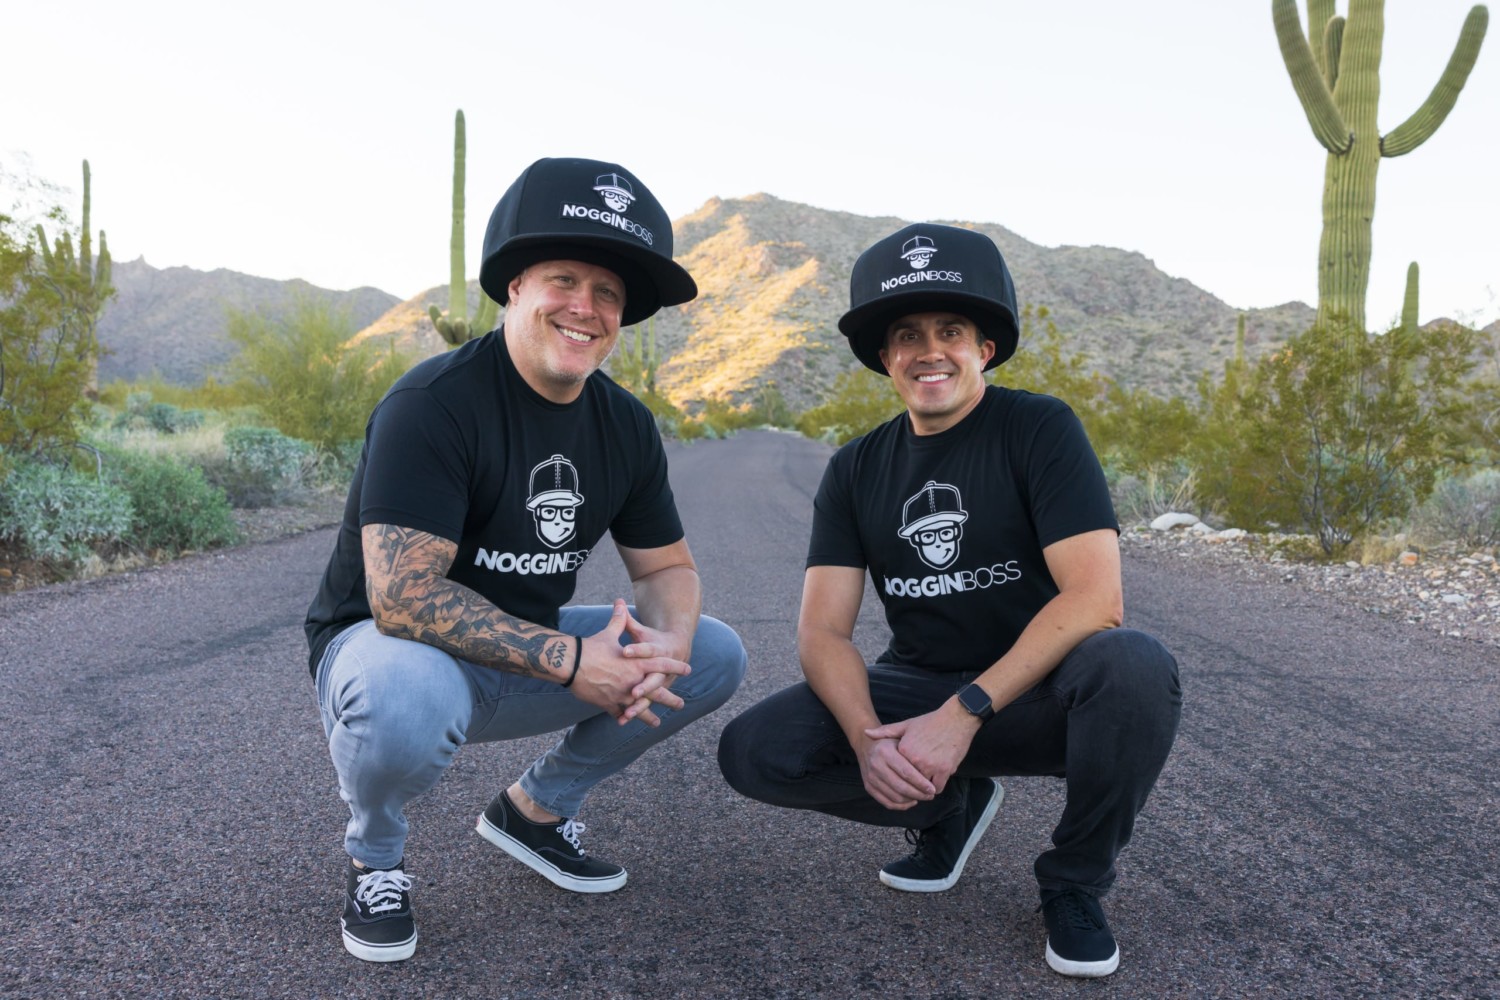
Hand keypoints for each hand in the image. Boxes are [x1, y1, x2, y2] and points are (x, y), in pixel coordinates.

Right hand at [572, 600, 691, 727]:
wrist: (571, 664)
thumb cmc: (591, 647)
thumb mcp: (608, 633)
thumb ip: (619, 620)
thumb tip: (620, 602)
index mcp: (636, 664)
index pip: (662, 665)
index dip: (675, 667)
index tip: (688, 670)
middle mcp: (633, 681)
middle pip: (656, 693)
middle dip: (670, 699)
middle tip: (681, 705)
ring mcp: (621, 695)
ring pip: (640, 708)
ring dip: (649, 717)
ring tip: (657, 723)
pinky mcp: (608, 703)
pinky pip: (619, 712)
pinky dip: (623, 717)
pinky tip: (627, 722)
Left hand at [616, 607, 693, 724]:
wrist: (679, 651)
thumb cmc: (656, 641)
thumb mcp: (642, 632)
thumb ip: (627, 619)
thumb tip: (617, 601)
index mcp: (659, 651)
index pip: (647, 650)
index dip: (637, 650)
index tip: (625, 651)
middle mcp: (661, 669)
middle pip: (654, 679)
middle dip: (644, 686)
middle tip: (634, 692)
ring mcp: (659, 683)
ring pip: (650, 696)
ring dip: (640, 705)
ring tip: (628, 713)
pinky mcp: (654, 692)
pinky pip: (645, 705)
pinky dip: (634, 713)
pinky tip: (621, 720)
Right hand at [856, 733, 936, 810]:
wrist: (866, 745)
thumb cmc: (890, 742)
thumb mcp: (900, 738)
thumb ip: (913, 751)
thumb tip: (930, 769)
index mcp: (885, 752)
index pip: (906, 773)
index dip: (921, 783)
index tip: (932, 788)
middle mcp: (876, 765)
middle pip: (901, 787)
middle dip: (919, 794)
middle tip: (930, 795)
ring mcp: (871, 778)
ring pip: (895, 797)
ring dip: (912, 800)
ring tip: (923, 797)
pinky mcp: (869, 788)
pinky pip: (887, 803)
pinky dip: (902, 805)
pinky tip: (912, 800)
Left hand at [864, 701, 979, 797]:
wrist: (957, 719)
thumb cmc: (931, 722)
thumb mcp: (907, 724)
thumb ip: (886, 732)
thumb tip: (866, 733)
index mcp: (904, 750)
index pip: (896, 772)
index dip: (897, 776)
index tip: (899, 779)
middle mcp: (915, 759)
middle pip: (908, 782)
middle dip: (910, 787)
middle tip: (911, 789)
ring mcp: (930, 765)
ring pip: (922, 788)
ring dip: (923, 789)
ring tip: (922, 788)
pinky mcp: (944, 770)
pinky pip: (938, 787)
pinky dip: (936, 787)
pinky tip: (934, 784)